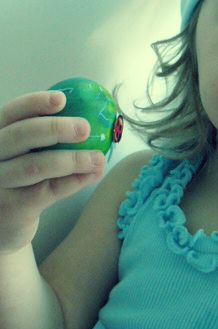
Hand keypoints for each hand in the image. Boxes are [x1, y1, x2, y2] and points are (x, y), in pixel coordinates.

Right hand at [0, 91, 105, 252]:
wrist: (0, 228)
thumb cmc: (16, 182)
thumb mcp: (19, 156)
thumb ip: (42, 140)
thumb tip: (88, 121)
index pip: (10, 114)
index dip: (34, 103)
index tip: (61, 100)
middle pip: (21, 136)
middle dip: (56, 128)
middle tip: (85, 128)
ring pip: (37, 166)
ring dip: (73, 159)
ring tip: (97, 158)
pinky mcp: (13, 208)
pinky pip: (50, 190)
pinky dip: (75, 181)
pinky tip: (92, 175)